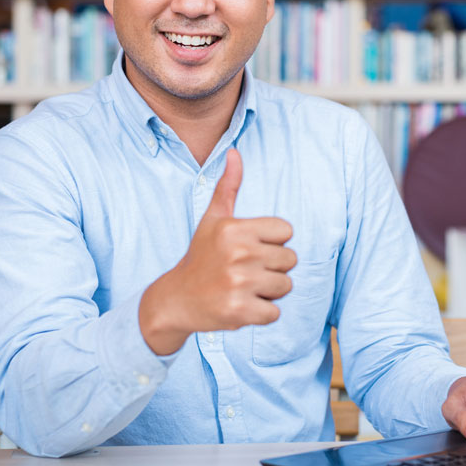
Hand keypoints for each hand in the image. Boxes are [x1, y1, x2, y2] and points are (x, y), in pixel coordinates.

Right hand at [139, 148, 295, 354]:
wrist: (175, 300)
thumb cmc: (201, 256)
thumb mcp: (213, 219)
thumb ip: (228, 187)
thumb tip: (234, 152)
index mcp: (235, 229)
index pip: (286, 231)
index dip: (271, 242)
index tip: (248, 249)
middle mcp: (238, 254)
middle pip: (290, 260)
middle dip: (272, 268)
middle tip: (243, 272)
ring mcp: (239, 283)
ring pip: (285, 286)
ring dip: (268, 291)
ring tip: (242, 288)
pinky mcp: (240, 312)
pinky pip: (275, 312)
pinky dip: (261, 313)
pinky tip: (240, 306)